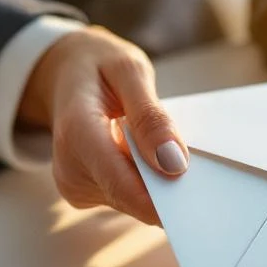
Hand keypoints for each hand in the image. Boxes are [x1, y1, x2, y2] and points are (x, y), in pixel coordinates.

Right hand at [18, 26, 187, 224]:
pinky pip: (128, 194)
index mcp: (76, 134)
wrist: (65, 75)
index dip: (163, 200)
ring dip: (157, 179)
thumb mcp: (128, 71)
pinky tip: (150, 153)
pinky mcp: (87, 193)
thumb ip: (151, 117)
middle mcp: (70, 169)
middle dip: (167, 184)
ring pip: (134, 198)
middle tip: (199, 163)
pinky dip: (147, 178)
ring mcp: (76, 185)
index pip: (122, 184)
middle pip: (131, 196)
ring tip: (166, 145)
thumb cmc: (98, 67)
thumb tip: (175, 164)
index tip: (200, 197)